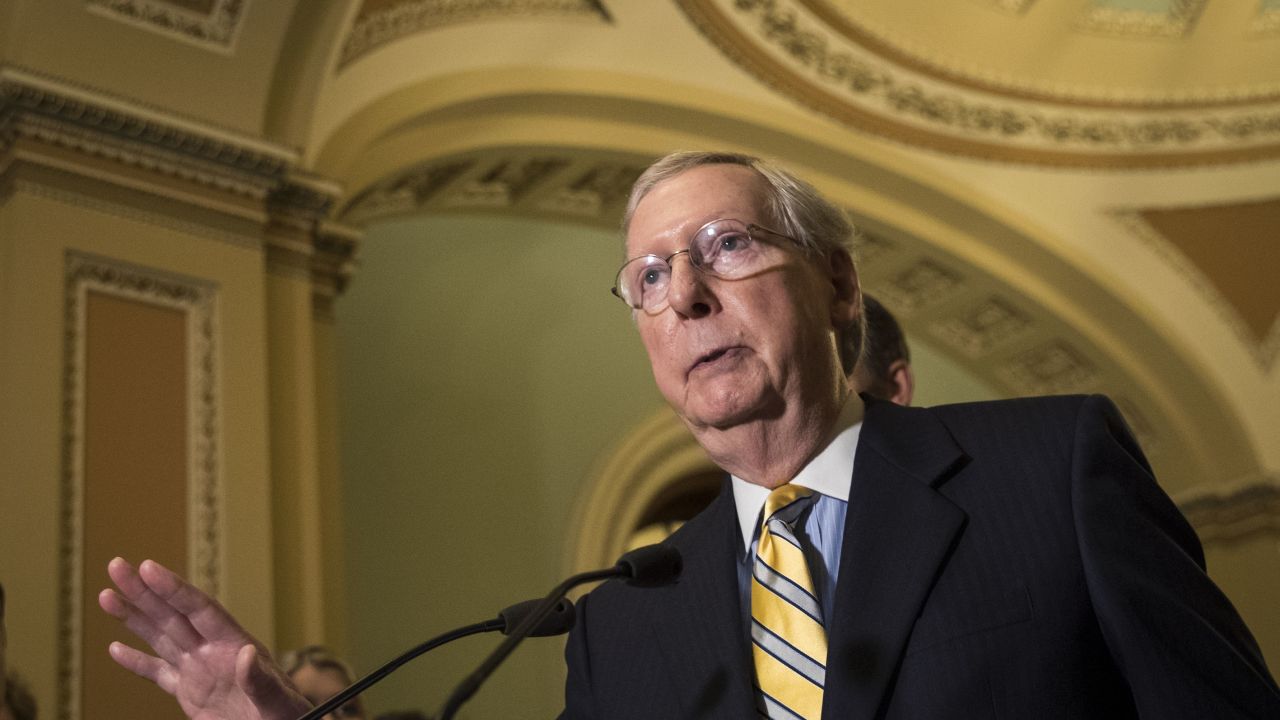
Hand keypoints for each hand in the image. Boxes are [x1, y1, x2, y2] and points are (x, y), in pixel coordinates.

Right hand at [99, 557, 311, 719]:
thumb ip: (261, 679)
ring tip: (108, 594)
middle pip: (173, 615)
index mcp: (234, 645)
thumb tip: (247, 653)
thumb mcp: (276, 698)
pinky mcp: (190, 693)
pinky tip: (115, 648)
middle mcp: (213, 651)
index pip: (199, 610)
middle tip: (117, 565)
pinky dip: (137, 662)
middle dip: (144, 591)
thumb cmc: (287, 714)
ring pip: (161, 636)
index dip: (173, 588)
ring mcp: (200, 669)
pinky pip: (158, 673)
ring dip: (134, 616)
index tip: (148, 567)